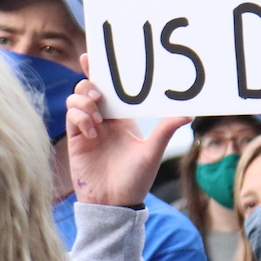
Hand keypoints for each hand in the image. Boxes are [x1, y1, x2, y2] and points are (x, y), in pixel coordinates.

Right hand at [65, 58, 188, 207]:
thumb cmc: (135, 180)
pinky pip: (71, 117)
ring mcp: (88, 128)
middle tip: (100, 94)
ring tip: (97, 117)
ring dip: (85, 102)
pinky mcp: (76, 140)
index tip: (92, 55)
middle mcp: (104, 120)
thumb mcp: (152, 152)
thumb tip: (188, 114)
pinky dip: (80, 117)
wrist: (114, 204)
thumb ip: (165, 130)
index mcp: (123, 118)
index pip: (110, 89)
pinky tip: (93, 131)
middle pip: (89, 88)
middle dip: (91, 83)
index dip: (100, 71)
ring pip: (77, 100)